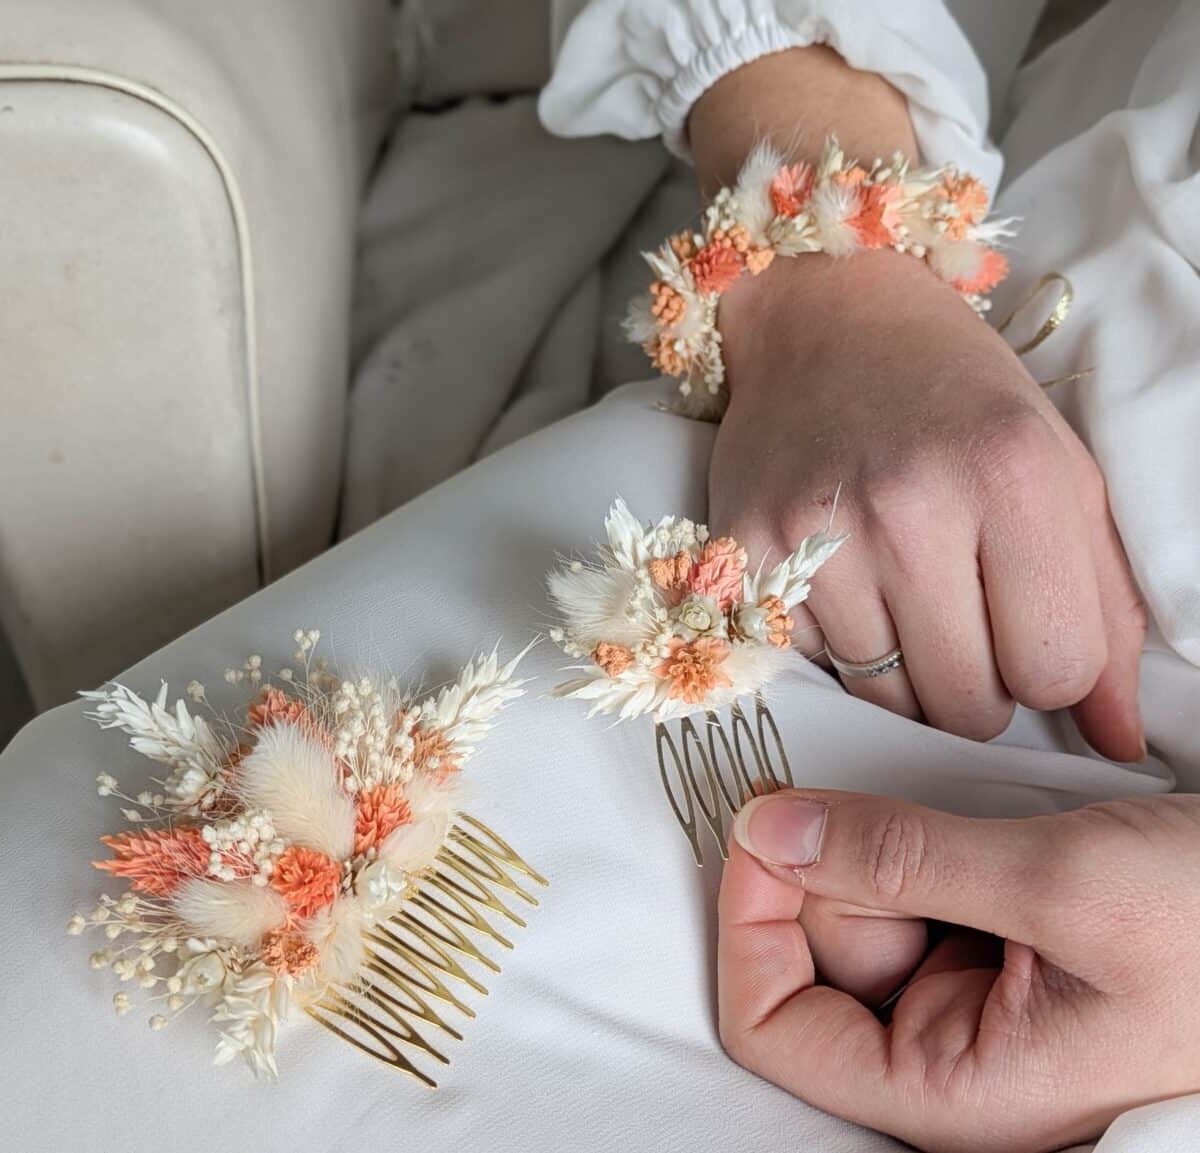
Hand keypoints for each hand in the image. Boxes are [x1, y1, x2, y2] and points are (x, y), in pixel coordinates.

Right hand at [709, 250, 1145, 760]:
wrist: (825, 324)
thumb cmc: (958, 400)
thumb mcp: (1059, 476)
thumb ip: (1104, 607)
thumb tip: (1119, 741)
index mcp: (1014, 474)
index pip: (1056, 672)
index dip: (1050, 668)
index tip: (1026, 627)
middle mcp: (909, 504)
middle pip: (966, 708)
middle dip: (976, 686)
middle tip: (961, 617)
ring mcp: (815, 532)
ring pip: (885, 703)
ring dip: (904, 676)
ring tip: (899, 597)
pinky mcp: (743, 552)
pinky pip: (810, 668)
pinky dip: (833, 645)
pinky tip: (840, 581)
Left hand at [718, 789, 1199, 1151]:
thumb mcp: (1066, 887)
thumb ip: (902, 859)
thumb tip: (767, 830)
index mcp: (955, 1083)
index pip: (778, 1027)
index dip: (750, 927)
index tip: (761, 830)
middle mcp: (951, 1045)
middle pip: (814, 951)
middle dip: (832, 866)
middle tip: (898, 812)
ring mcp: (971, 986)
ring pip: (858, 906)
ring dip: (878, 844)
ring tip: (966, 821)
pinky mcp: (992, 936)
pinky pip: (909, 881)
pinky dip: (909, 835)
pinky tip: (960, 815)